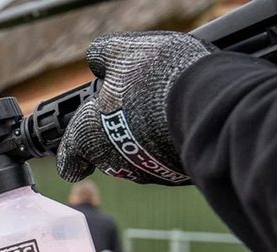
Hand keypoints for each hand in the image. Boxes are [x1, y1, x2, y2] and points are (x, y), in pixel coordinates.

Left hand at [57, 32, 213, 185]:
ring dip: (144, 138)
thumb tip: (99, 59)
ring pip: (138, 157)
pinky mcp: (175, 175)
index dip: (70, 156)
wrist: (207, 103)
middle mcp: (112, 162)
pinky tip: (181, 120)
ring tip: (161, 109)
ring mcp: (145, 172)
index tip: (75, 150)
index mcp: (88, 137)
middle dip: (115, 133)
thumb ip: (103, 55)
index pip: (69, 161)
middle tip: (132, 107)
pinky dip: (170, 143)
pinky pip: (166, 160)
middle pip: (106, 153)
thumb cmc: (154, 80)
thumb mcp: (121, 52)